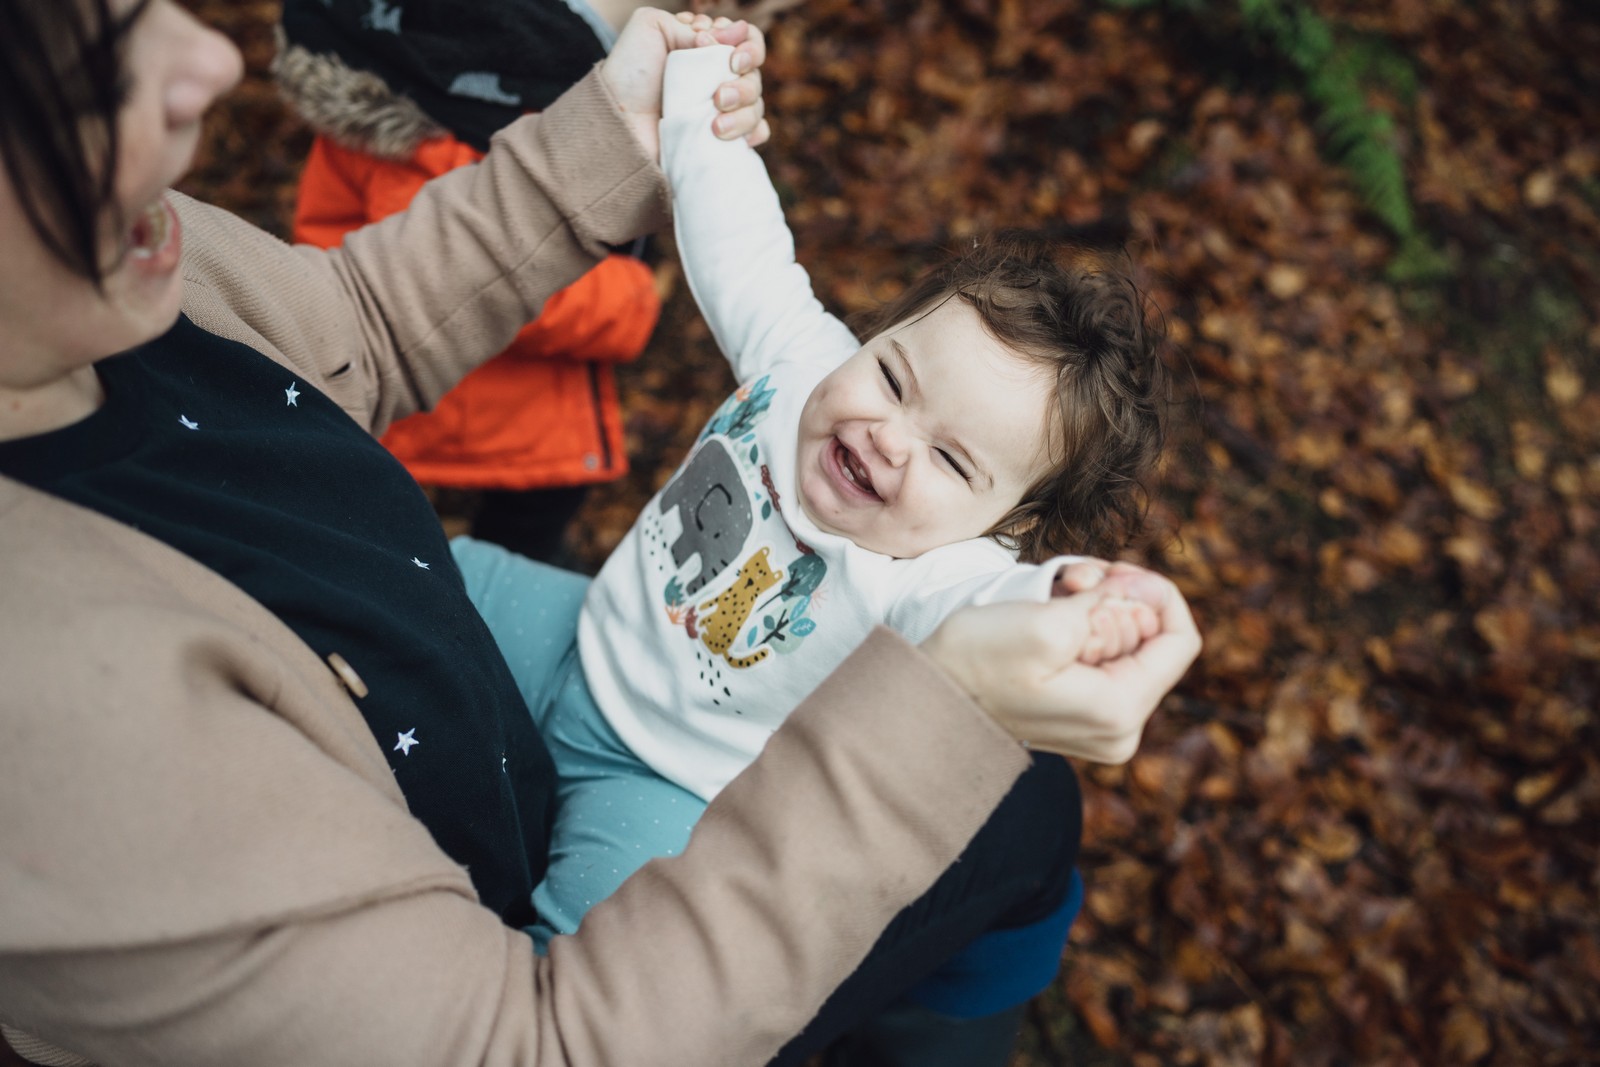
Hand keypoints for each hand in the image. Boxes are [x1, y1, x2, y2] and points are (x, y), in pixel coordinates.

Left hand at [601, 9, 768, 160]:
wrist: (618, 121)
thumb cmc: (630, 73)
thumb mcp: (650, 26)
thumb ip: (687, 25)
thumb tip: (721, 43)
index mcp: (707, 49)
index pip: (748, 40)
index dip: (747, 44)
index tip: (726, 52)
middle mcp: (718, 77)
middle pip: (755, 74)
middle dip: (745, 83)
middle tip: (718, 95)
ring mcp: (721, 109)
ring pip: (757, 105)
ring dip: (743, 111)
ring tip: (714, 123)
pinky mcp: (721, 138)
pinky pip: (757, 133)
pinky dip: (752, 133)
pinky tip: (729, 134)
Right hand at [921, 568, 1200, 763]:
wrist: (927, 696)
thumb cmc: (977, 663)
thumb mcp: (1047, 623)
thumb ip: (1109, 606)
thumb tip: (1138, 595)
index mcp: (1121, 711)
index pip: (1180, 639)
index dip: (1155, 593)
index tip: (1114, 572)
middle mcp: (1120, 726)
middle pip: (1150, 636)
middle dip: (1116, 595)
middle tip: (1071, 579)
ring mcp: (1100, 722)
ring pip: (1124, 639)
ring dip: (1096, 603)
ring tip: (1059, 589)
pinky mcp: (1079, 710)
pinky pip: (1102, 654)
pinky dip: (1083, 623)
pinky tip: (1054, 609)